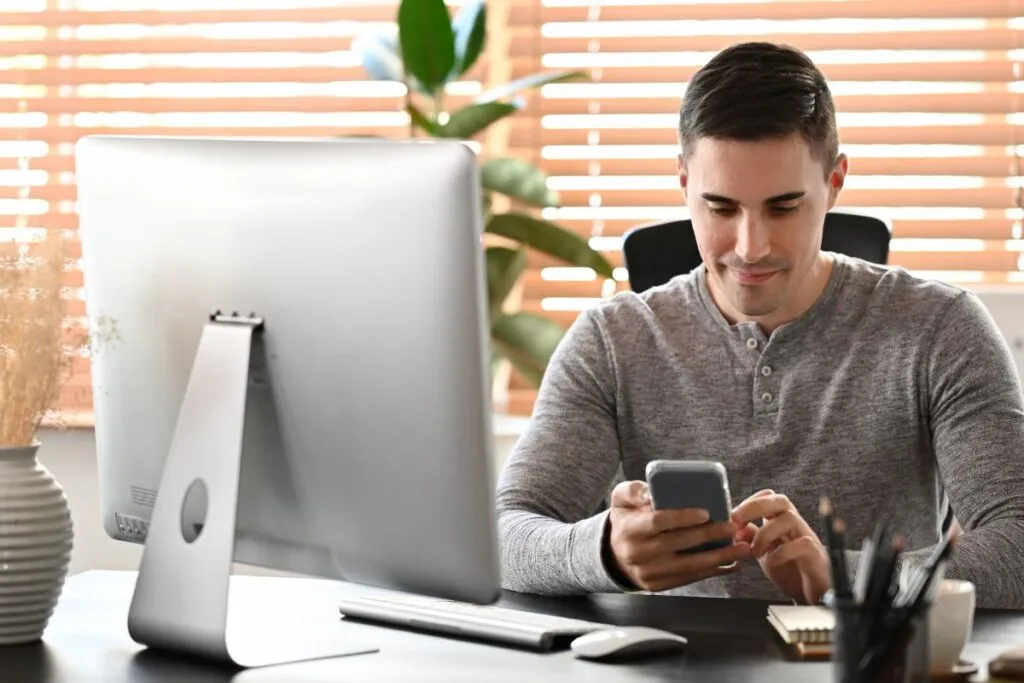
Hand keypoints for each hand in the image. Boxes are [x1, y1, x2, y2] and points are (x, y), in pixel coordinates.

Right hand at [607, 480, 752, 592]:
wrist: (613, 554)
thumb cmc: (625, 519)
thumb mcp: (621, 498)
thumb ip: (635, 490)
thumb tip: (652, 492)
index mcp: (630, 529)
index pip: (658, 522)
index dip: (682, 517)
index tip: (705, 512)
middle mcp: (638, 553)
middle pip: (678, 544)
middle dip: (709, 536)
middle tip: (732, 527)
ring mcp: (648, 572)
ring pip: (688, 566)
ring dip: (719, 557)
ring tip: (742, 548)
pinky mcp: (658, 585)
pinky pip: (689, 578)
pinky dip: (713, 571)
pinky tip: (731, 563)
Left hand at [731, 490, 830, 604]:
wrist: (814, 594)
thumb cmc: (790, 570)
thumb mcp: (765, 553)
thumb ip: (752, 538)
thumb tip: (737, 527)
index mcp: (782, 522)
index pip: (770, 497)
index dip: (750, 501)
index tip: (733, 517)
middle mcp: (796, 526)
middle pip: (781, 501)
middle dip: (755, 506)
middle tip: (736, 519)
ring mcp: (807, 539)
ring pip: (790, 519)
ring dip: (765, 533)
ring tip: (754, 552)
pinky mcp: (816, 556)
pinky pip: (803, 544)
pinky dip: (782, 552)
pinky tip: (771, 561)